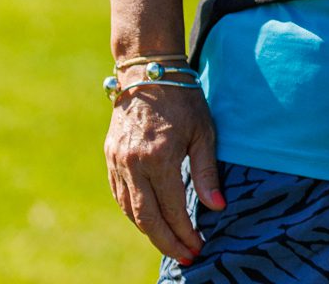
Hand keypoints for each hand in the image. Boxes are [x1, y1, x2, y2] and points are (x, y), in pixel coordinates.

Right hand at [103, 85, 224, 264]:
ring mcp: (118, 163)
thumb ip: (208, 171)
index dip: (185, 232)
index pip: (172, 208)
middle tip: (186, 256)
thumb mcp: (204, 132)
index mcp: (159, 158)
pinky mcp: (110, 158)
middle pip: (147, 218)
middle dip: (167, 242)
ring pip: (130, 211)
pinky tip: (150, 221)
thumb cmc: (184, 99)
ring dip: (150, 231)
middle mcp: (133, 165)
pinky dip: (134, 213)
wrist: (147, 72)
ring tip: (171, 243)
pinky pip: (120, 195)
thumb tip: (217, 207)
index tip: (199, 246)